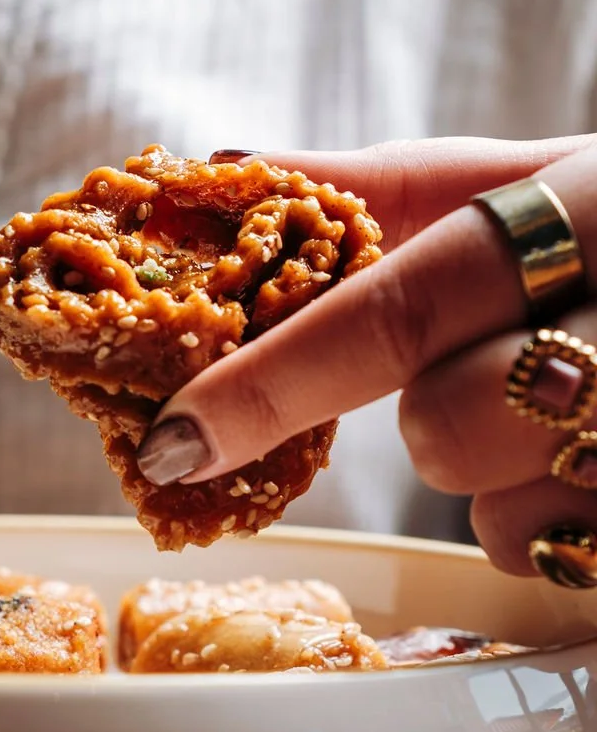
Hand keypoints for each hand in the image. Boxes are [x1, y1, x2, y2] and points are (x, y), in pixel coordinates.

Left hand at [136, 134, 596, 576]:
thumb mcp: (539, 178)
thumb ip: (386, 187)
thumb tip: (222, 170)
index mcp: (596, 203)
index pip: (404, 306)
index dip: (276, 379)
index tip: (176, 441)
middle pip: (450, 427)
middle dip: (439, 419)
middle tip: (497, 371)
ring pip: (497, 514)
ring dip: (495, 477)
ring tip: (566, 410)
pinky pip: (547, 561)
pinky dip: (541, 526)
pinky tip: (593, 463)